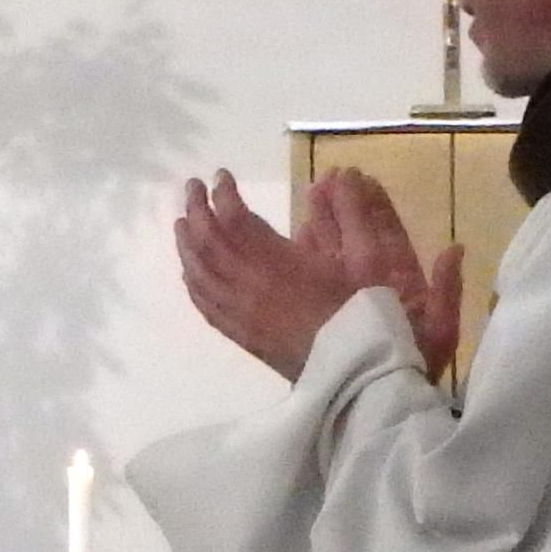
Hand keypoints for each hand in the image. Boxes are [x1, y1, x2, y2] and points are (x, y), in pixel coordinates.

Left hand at [175, 173, 362, 379]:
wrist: (357, 376)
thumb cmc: (365, 316)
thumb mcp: (369, 260)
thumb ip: (352, 215)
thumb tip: (340, 175)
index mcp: (278, 264)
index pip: (236, 221)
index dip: (224, 195)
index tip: (222, 175)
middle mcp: (249, 286)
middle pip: (208, 243)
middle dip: (196, 210)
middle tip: (192, 186)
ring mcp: (240, 314)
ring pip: (199, 273)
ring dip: (186, 243)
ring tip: (181, 221)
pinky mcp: (241, 336)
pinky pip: (204, 304)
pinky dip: (193, 281)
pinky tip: (190, 272)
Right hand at [304, 170, 468, 382]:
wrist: (380, 408)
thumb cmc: (412, 371)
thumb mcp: (439, 331)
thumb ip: (446, 290)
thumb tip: (454, 248)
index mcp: (398, 283)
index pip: (387, 236)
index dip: (375, 206)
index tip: (362, 177)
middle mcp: (370, 285)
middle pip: (357, 237)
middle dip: (344, 206)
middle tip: (331, 175)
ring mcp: (344, 298)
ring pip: (331, 251)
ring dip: (322, 220)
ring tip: (312, 189)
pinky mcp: (323, 314)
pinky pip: (313, 274)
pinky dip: (305, 252)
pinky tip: (294, 230)